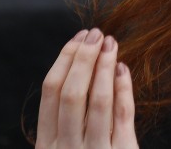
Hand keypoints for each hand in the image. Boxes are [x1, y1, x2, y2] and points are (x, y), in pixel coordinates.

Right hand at [36, 28, 138, 147]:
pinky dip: (123, 88)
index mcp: (47, 146)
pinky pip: (123, 116)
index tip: (78, 38)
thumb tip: (74, 71)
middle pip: (72, 93)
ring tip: (111, 43)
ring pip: (97, 101)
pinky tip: (123, 68)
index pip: (51, 94)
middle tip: (96, 33)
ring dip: (104, 67)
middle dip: (83, 58)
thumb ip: (65, 124)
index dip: (65, 61)